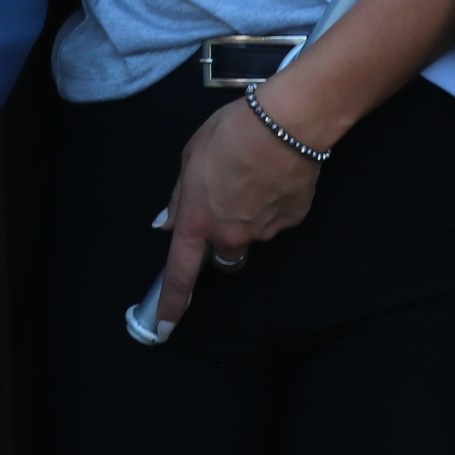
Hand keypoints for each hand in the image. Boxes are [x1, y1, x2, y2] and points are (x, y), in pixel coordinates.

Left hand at [150, 97, 321, 333]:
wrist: (286, 124)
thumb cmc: (231, 132)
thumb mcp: (190, 156)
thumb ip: (179, 197)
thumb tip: (167, 223)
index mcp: (197, 220)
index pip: (179, 274)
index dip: (170, 304)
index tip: (162, 329)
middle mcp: (230, 235)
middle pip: (224, 259)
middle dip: (223, 242)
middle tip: (227, 206)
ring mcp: (264, 232)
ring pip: (252, 236)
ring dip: (250, 217)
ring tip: (255, 177)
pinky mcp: (292, 221)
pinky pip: (278, 220)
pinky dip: (275, 204)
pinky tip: (276, 177)